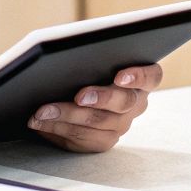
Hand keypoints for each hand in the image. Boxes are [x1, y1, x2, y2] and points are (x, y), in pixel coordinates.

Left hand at [26, 64, 162, 152]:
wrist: (66, 89)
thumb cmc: (83, 65)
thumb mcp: (89, 57)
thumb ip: (89, 54)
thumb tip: (66, 49)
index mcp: (141, 78)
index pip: (151, 75)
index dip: (139, 76)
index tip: (119, 76)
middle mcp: (136, 103)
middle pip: (124, 102)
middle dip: (100, 98)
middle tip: (79, 96)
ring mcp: (121, 125)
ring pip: (98, 123)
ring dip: (67, 115)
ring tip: (42, 111)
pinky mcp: (103, 141)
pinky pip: (82, 139)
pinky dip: (58, 128)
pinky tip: (39, 122)